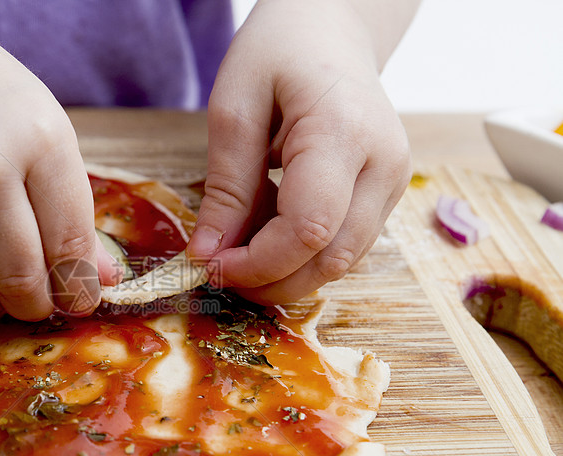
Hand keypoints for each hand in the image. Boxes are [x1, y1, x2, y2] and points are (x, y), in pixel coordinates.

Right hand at [0, 7, 113, 319]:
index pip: (69, 241)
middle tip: (38, 309)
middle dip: (35, 305)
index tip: (80, 302)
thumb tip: (106, 279)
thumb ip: (73, 209)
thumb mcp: (43, 134)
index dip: (78, 285)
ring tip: (0, 295)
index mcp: (39, 141)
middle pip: (19, 273)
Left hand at [187, 0, 414, 304]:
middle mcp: (384, 164)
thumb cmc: (280, 51)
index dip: (257, 263)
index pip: (308, 229)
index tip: (210, 266)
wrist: (333, 27)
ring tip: (238, 253)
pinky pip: (345, 244)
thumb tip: (209, 253)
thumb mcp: (236, 106)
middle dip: (270, 281)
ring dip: (286, 274)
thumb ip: (226, 186)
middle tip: (218, 272)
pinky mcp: (387, 192)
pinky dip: (303, 256)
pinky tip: (267, 236)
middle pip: (331, 258)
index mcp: (343, 133)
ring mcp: (394, 181)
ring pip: (341, 261)